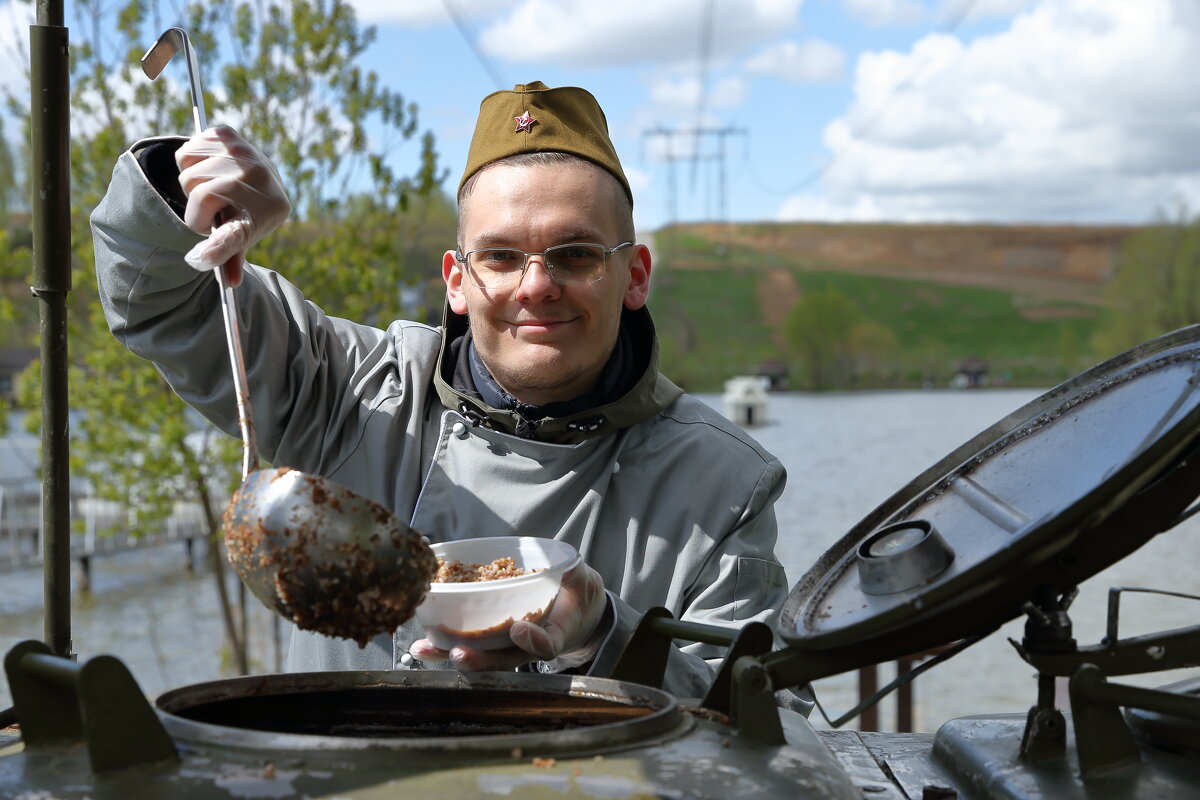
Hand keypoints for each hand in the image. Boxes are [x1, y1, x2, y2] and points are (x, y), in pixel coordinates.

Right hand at [175, 125, 290, 285]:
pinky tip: (209, 168)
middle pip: (198, 195)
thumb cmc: (249, 214)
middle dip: (197, 209)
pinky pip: (186, 152)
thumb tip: (229, 282)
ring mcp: (245, 152)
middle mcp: (260, 179)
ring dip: (192, 184)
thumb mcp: (245, 236)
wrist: (265, 180)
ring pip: (188, 173)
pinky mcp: (229, 134)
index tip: (202, 258)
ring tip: (211, 188)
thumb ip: (230, 255)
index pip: (236, 233)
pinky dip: (189, 162)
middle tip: (212, 209)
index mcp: (266, 213)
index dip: (218, 246)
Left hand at [409, 562, 606, 670]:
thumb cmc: (578, 596)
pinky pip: (469, 643)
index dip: (533, 642)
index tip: (519, 629)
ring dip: (450, 654)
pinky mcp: (491, 637)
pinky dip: (444, 644)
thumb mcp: (584, 583)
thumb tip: (567, 565)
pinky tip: (422, 643)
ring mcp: (508, 645)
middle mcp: (528, 646)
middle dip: (479, 659)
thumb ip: (575, 575)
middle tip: (458, 653)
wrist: (573, 611)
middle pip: (502, 660)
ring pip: (479, 655)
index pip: (546, 646)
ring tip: (423, 649)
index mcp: (556, 634)